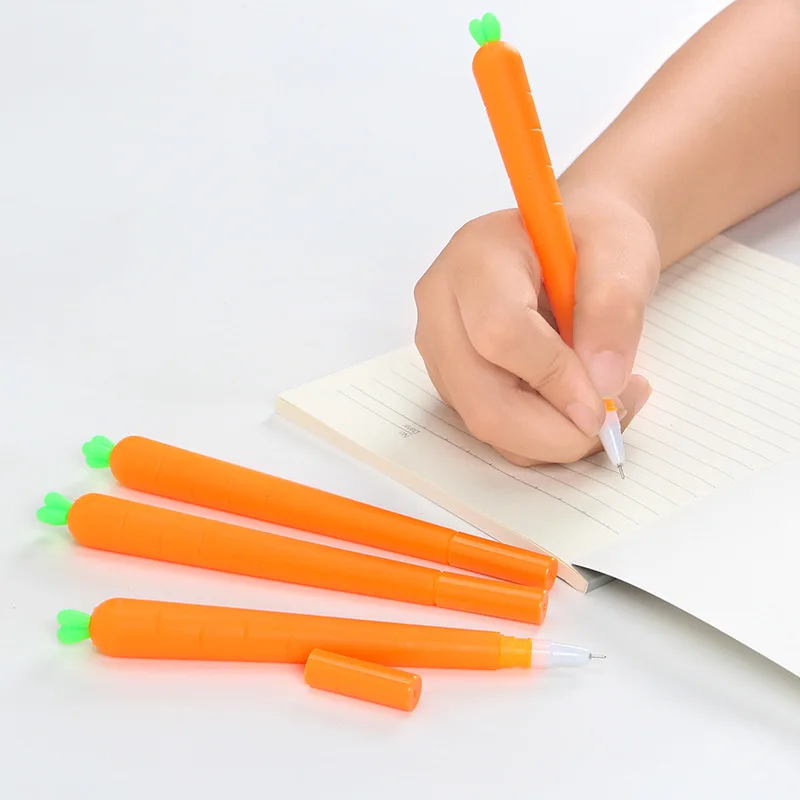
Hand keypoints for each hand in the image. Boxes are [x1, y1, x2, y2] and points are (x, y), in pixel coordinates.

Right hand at [413, 191, 658, 465]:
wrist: (562, 244)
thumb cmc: (588, 238)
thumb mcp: (621, 250)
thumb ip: (615, 306)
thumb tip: (602, 381)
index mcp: (475, 258)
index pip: (500, 332)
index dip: (554, 377)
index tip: (606, 399)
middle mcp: (441, 307)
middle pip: (481, 397)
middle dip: (554, 431)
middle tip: (612, 420)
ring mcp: (440, 349)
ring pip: (487, 423)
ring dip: (554, 437)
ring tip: (606, 402)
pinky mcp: (451, 380)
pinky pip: (495, 430)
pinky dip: (542, 436)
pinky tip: (576, 404)